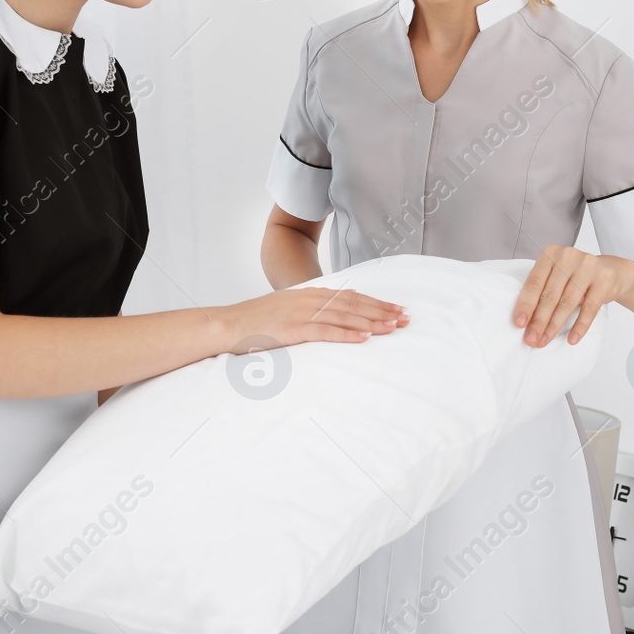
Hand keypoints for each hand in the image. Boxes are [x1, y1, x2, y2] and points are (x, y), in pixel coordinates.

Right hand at [232, 286, 407, 349]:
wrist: (227, 324)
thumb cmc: (255, 321)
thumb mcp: (286, 309)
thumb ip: (309, 310)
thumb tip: (330, 318)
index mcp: (310, 294)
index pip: (351, 297)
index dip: (376, 303)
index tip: (396, 308)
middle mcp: (310, 300)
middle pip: (354, 305)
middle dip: (382, 311)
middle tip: (406, 317)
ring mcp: (302, 314)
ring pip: (345, 316)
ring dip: (372, 322)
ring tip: (393, 327)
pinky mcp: (294, 329)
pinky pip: (325, 331)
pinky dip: (347, 334)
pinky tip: (364, 338)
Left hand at [512, 245, 633, 347]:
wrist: (609, 271)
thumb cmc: (575, 276)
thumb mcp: (557, 276)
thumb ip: (542, 290)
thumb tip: (526, 321)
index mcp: (551, 253)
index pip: (535, 282)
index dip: (526, 304)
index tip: (519, 324)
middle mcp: (569, 256)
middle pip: (550, 294)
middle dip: (539, 320)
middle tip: (531, 338)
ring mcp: (588, 266)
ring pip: (567, 302)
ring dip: (554, 325)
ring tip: (545, 340)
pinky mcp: (604, 280)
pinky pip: (590, 308)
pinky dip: (580, 326)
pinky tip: (572, 338)